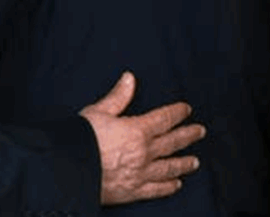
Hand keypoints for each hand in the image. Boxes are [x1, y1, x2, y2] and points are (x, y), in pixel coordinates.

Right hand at [79, 71, 205, 204]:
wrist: (69, 169)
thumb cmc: (80, 138)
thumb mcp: (98, 112)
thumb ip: (118, 97)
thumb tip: (130, 78)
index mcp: (137, 130)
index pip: (164, 119)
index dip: (177, 113)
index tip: (186, 109)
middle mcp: (144, 152)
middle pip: (172, 142)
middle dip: (188, 135)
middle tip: (200, 131)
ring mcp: (141, 173)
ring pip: (169, 167)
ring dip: (184, 163)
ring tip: (195, 162)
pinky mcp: (133, 191)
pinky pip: (157, 189)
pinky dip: (168, 186)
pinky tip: (176, 184)